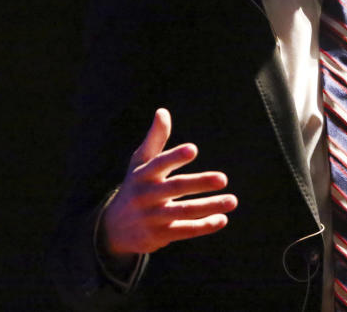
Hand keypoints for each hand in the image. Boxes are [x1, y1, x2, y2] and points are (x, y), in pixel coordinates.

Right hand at [100, 108, 237, 254]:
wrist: (114, 228)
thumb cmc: (135, 186)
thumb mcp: (140, 163)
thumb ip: (155, 138)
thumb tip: (163, 111)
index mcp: (143, 174)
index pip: (159, 163)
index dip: (175, 156)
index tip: (193, 149)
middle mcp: (146, 195)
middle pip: (175, 187)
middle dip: (200, 183)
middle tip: (223, 179)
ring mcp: (152, 217)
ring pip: (184, 211)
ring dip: (210, 206)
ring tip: (232, 201)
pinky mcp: (159, 235)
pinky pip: (184, 231)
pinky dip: (204, 226)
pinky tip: (222, 219)